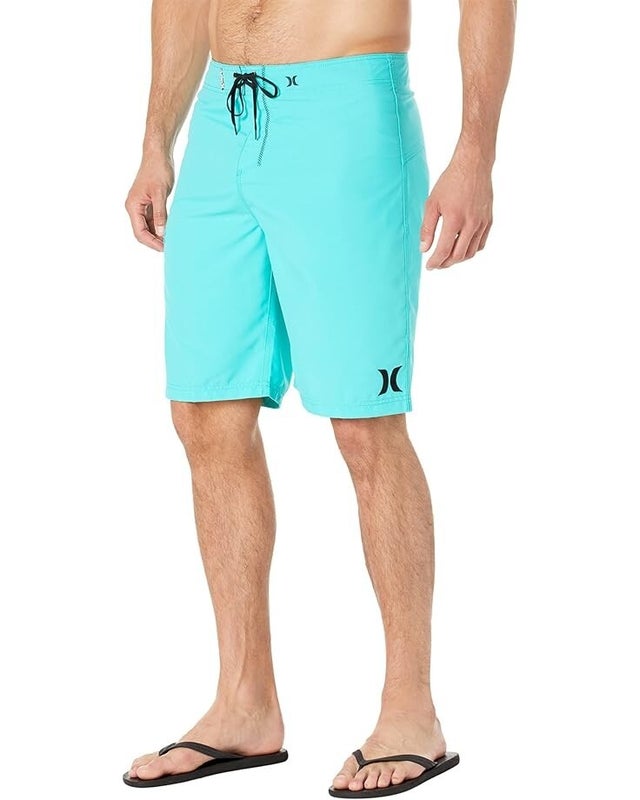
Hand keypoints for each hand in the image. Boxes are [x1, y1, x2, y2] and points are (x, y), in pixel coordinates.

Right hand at [125, 154, 174, 251]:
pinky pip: (151, 220)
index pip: (139, 232)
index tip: (164, 248)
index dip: (151, 242)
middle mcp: (134, 208)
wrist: (158, 155)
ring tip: (171, 240)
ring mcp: (140, 206)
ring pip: (147, 227)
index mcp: (133, 206)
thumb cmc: (158, 171)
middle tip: (169, 247)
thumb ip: (160, 214)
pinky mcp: (147, 203)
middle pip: (141, 232)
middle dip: (154, 241)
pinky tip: (169, 230)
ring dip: (157, 235)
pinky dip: (159, 227)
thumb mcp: (160, 193)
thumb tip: (161, 232)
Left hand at [420, 151, 492, 268]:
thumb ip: (427, 228)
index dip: (435, 262)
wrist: (473, 165)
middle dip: (445, 263)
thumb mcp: (432, 203)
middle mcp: (471, 223)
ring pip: (471, 252)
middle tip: (437, 264)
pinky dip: (470, 251)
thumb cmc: (450, 182)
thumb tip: (424, 249)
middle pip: (458, 255)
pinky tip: (461, 248)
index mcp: (455, 219)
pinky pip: (481, 244)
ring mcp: (482, 223)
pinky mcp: (489, 220)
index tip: (429, 266)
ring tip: (447, 258)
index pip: (444, 250)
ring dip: (458, 259)